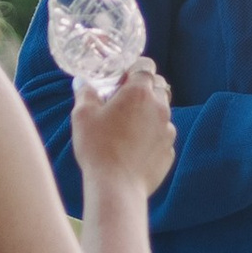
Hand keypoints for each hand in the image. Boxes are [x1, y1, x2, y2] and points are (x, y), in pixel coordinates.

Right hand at [69, 60, 173, 195]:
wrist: (116, 187)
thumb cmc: (98, 148)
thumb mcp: (82, 115)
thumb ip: (85, 93)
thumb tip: (83, 83)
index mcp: (139, 92)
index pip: (146, 66)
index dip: (133, 69)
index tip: (120, 79)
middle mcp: (159, 107)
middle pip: (158, 86)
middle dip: (144, 89)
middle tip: (123, 101)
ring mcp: (167, 130)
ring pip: (162, 112)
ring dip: (148, 113)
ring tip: (126, 126)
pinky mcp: (169, 150)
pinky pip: (162, 135)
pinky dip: (151, 136)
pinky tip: (133, 147)